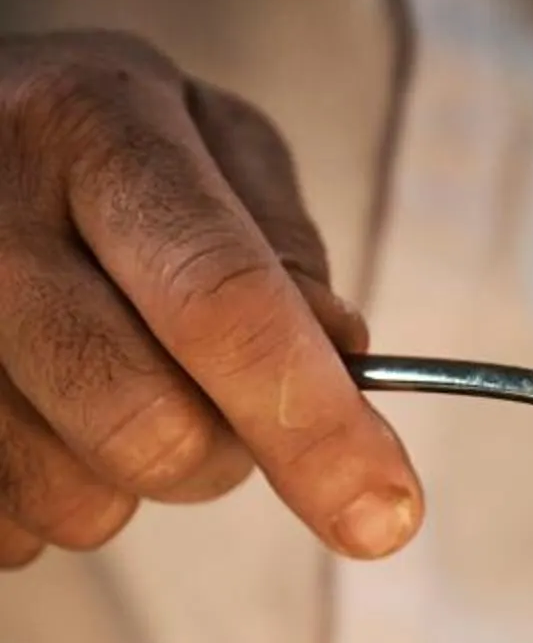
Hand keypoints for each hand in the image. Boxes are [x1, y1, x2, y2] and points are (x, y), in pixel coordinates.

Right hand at [0, 30, 421, 569]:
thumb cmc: (105, 151)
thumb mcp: (212, 147)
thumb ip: (285, 253)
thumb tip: (340, 367)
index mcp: (94, 122)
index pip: (220, 298)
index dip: (313, 424)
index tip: (385, 517)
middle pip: (146, 423)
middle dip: (216, 456)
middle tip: (210, 409)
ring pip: (66, 492)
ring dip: (115, 481)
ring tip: (95, 388)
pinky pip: (2, 520)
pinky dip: (39, 496)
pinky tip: (31, 413)